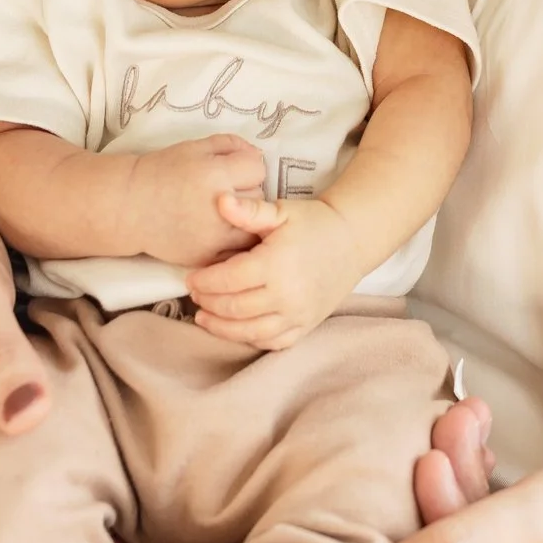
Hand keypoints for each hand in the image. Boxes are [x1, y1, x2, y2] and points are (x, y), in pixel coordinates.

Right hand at [123, 135, 269, 265]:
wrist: (130, 206)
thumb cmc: (162, 171)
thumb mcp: (194, 147)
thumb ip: (230, 144)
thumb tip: (257, 154)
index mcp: (216, 173)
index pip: (258, 168)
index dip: (247, 167)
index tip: (233, 171)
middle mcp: (219, 206)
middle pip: (259, 198)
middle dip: (247, 192)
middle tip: (226, 192)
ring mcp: (214, 236)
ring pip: (253, 228)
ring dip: (245, 220)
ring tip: (227, 213)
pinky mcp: (207, 258)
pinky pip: (238, 251)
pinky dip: (233, 242)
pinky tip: (219, 231)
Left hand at [185, 193, 373, 349]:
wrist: (352, 241)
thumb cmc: (314, 223)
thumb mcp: (281, 210)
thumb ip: (249, 209)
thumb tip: (221, 200)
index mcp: (276, 263)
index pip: (228, 280)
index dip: (204, 281)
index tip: (190, 278)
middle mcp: (287, 294)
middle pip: (234, 308)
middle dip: (208, 303)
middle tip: (194, 295)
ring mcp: (298, 313)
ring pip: (249, 331)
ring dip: (222, 327)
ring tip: (204, 316)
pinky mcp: (306, 325)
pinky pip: (273, 342)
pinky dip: (250, 338)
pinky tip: (236, 329)